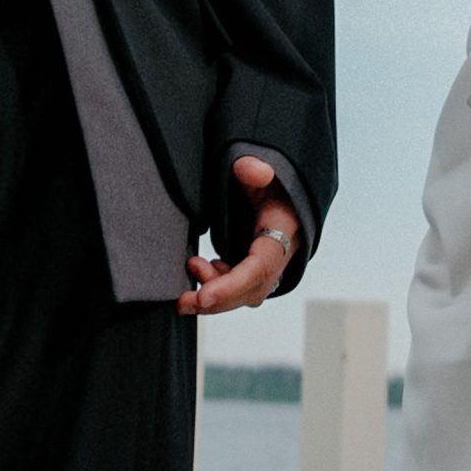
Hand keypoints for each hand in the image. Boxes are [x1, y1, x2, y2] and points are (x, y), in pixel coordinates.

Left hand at [178, 154, 299, 315]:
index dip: (232, 285)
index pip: (261, 267)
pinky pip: (242, 287)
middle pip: (252, 289)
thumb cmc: (275, 180)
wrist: (286, 187)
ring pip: (247, 292)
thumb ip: (254, 168)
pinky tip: (206, 269)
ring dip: (217, 294)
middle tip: (183, 302)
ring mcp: (272, 262)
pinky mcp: (258, 265)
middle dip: (217, 300)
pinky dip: (221, 287)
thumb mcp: (265, 169)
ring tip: (194, 266)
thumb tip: (254, 171)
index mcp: (286, 230)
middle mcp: (282, 253)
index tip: (203, 297)